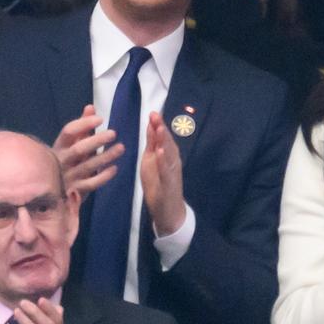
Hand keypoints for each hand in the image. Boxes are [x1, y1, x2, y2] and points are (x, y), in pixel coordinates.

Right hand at [52, 104, 123, 200]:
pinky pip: (91, 184)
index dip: (84, 124)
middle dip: (96, 140)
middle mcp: (61, 161)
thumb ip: (81, 128)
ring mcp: (67, 177)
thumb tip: (90, 107)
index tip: (100, 119)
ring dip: (106, 156)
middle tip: (113, 133)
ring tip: (121, 148)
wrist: (51, 193)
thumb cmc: (64, 163)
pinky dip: (103, 176)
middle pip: (79, 149)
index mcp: (58, 147)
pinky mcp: (75, 191)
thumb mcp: (69, 145)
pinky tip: (114, 168)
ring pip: (88, 166)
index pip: (68, 132)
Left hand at [140, 111, 185, 235]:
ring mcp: (172, 172)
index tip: (152, 112)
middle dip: (162, 129)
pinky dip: (164, 161)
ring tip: (160, 128)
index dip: (158, 125)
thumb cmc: (159, 185)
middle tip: (156, 115)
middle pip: (167, 142)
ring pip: (170, 154)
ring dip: (165, 141)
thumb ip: (152, 144)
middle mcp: (172, 161)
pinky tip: (161, 152)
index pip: (162, 137)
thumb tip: (151, 125)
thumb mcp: (151, 161)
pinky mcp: (170, 184)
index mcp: (166, 155)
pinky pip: (167, 171)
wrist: (168, 211)